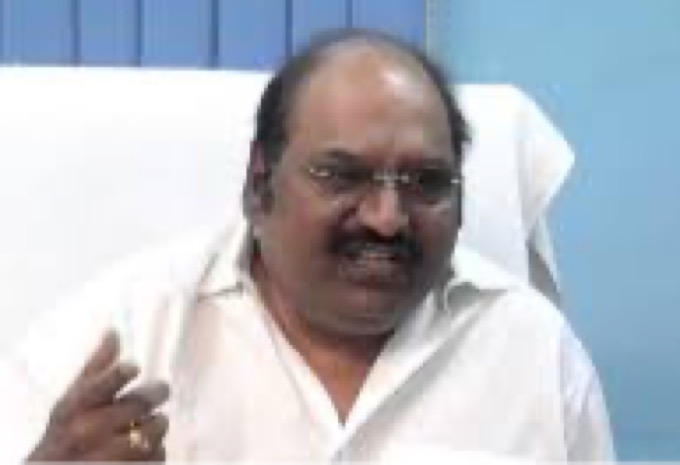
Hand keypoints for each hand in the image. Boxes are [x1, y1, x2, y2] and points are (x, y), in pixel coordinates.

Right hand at [27, 330, 169, 460]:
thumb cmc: (65, 433)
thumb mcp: (72, 400)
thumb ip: (97, 368)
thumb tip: (114, 332)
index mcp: (77, 407)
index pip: (103, 384)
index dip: (121, 373)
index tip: (133, 368)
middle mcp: (89, 431)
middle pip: (141, 404)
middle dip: (155, 395)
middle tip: (158, 393)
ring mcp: (109, 455)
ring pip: (155, 429)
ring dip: (157, 424)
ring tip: (144, 424)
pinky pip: (160, 454)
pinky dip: (157, 450)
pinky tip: (142, 449)